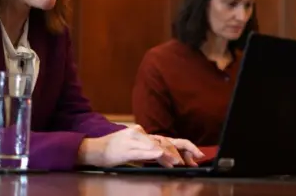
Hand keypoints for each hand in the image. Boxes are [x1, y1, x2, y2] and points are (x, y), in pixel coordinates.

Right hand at [76, 125, 204, 167]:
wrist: (96, 150)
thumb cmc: (116, 150)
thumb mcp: (137, 151)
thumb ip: (151, 152)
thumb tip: (169, 158)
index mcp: (145, 135)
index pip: (170, 139)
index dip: (186, 146)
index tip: (198, 155)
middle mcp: (142, 134)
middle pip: (166, 140)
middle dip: (183, 150)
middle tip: (194, 160)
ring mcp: (134, 140)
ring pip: (156, 146)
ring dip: (169, 155)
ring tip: (179, 162)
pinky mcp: (126, 148)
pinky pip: (143, 151)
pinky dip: (153, 153)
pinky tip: (161, 155)